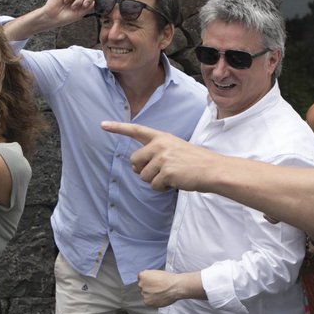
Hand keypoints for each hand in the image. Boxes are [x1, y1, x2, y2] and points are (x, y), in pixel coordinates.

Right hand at [41, 0, 97, 26]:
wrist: (53, 17)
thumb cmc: (66, 17)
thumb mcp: (80, 13)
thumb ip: (89, 6)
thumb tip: (96, 0)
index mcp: (83, 2)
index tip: (100, 0)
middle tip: (85, 5)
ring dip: (78, 1)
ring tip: (73, 7)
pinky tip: (65, 2)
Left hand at [101, 121, 217, 191]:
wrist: (212, 169)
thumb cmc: (193, 162)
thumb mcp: (174, 150)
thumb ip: (153, 155)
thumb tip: (134, 169)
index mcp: (161, 137)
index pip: (136, 130)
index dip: (118, 128)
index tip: (102, 125)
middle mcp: (160, 145)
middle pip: (134, 161)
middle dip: (143, 170)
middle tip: (162, 171)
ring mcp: (163, 157)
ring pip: (142, 176)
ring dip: (155, 181)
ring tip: (172, 175)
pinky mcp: (166, 171)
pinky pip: (154, 186)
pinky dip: (162, 188)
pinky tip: (175, 182)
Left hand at [137, 269, 186, 307]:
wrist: (175, 287)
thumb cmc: (169, 279)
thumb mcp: (156, 273)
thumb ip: (149, 277)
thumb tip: (147, 282)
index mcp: (142, 275)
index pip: (141, 279)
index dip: (148, 281)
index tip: (153, 283)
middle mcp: (140, 284)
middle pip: (142, 287)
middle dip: (148, 288)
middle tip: (158, 289)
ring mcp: (143, 293)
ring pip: (145, 295)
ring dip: (150, 295)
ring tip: (160, 293)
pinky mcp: (147, 302)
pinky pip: (148, 302)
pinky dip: (153, 301)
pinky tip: (160, 297)